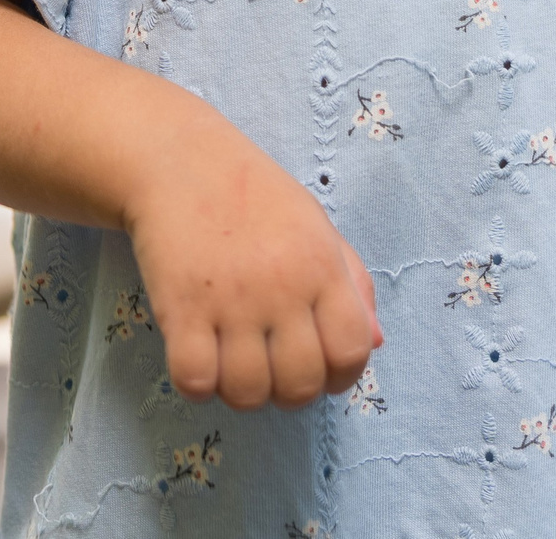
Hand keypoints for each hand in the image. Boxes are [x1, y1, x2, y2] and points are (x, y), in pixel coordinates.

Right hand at [122, 114, 380, 409]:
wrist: (181, 162)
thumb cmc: (255, 196)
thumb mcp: (317, 227)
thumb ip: (353, 285)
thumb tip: (375, 343)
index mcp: (322, 266)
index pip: (352, 351)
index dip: (341, 375)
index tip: (321, 368)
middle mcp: (283, 286)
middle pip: (301, 385)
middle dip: (290, 392)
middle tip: (273, 367)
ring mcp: (231, 300)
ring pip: (248, 393)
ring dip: (242, 392)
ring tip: (233, 362)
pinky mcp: (180, 308)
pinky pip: (195, 381)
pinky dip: (197, 384)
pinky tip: (198, 356)